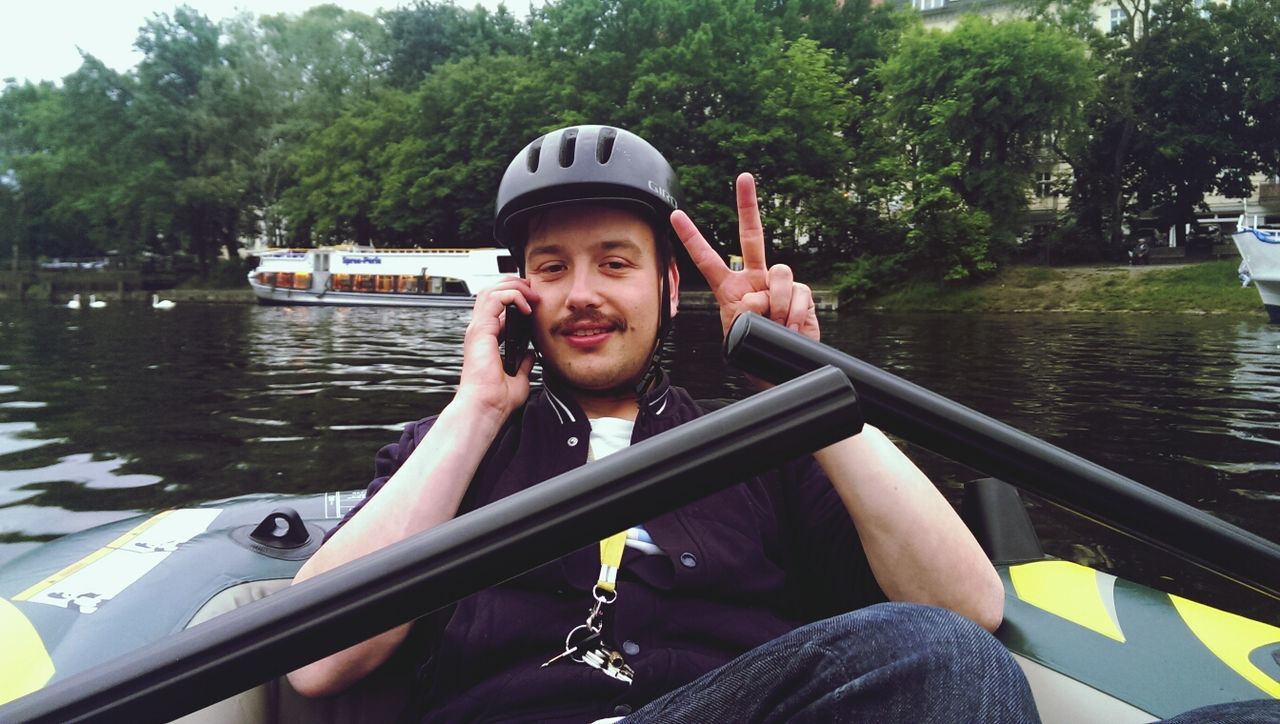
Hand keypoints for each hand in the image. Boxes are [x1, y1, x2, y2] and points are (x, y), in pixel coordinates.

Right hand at [457, 278, 540, 420]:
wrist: (486, 407)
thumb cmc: (497, 399)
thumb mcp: (519, 378)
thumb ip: (524, 364)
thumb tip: (530, 354)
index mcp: (487, 340)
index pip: (497, 306)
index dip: (516, 298)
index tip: (535, 303)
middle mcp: (480, 331)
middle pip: (492, 291)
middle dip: (515, 285)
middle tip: (534, 292)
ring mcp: (478, 329)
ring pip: (491, 290)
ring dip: (514, 287)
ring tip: (531, 295)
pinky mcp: (481, 330)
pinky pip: (495, 299)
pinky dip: (512, 296)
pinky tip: (526, 307)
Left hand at [671, 173, 819, 341]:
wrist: (781, 369)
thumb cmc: (755, 354)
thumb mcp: (737, 335)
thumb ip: (743, 313)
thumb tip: (759, 297)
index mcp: (730, 288)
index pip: (707, 259)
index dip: (692, 237)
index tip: (675, 216)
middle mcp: (755, 278)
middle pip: (752, 235)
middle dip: (747, 204)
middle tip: (744, 178)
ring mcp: (778, 283)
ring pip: (778, 272)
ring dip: (775, 303)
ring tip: (775, 323)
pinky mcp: (800, 293)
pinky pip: (796, 293)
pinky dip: (792, 313)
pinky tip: (791, 326)